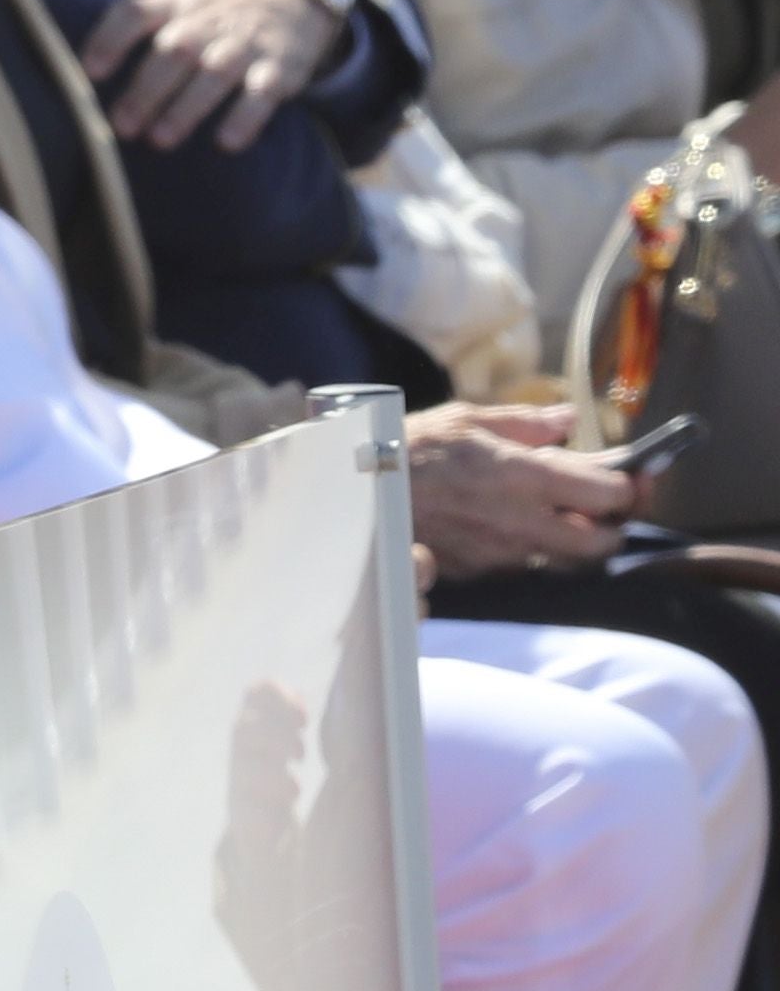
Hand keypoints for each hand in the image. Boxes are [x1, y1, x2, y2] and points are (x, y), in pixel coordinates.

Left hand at [78, 0, 338, 150]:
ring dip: (185, 108)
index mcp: (176, 4)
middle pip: (172, 50)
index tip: (89, 72)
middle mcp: (207, 21)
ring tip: (158, 140)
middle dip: (145, 90)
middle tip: (121, 127)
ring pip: (213, 73)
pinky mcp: (280, 68)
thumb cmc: (211, 14)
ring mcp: (245, 44)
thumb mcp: (176, 5)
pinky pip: (263, 92)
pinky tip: (225, 143)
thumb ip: (133, 27)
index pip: (136, 10)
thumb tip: (74, 74)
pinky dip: (245, 118)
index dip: (110, 38)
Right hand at [403, 399, 637, 573]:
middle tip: (607, 507)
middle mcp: (522, 522)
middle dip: (613, 527)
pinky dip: (533, 549)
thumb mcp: (465, 419)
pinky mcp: (481, 572)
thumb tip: (567, 421)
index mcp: (525, 476)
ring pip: (566, 560)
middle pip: (601, 544)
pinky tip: (515, 527)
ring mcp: (502, 553)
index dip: (631, 487)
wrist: (356, 495)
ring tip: (563, 517)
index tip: (633, 477)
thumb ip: (525, 423)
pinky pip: (524, 565)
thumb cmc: (407, 449)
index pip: (610, 494)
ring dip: (575, 541)